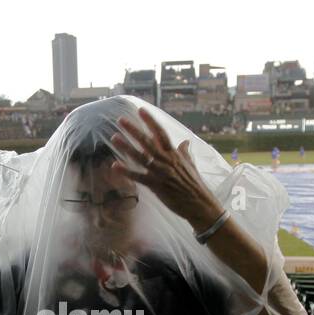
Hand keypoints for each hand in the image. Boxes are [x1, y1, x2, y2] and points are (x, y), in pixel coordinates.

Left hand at [110, 108, 223, 230]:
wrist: (199, 204)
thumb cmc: (195, 185)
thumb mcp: (191, 165)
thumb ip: (185, 152)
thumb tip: (185, 141)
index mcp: (174, 154)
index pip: (161, 133)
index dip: (150, 121)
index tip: (141, 110)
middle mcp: (166, 160)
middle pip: (147, 142)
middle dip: (133, 130)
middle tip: (120, 120)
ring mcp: (160, 172)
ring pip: (141, 157)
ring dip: (126, 147)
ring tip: (114, 138)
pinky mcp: (156, 186)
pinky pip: (139, 177)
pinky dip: (127, 172)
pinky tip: (115, 165)